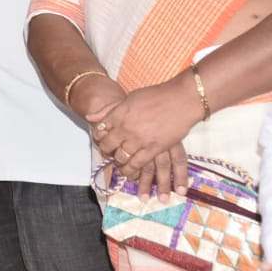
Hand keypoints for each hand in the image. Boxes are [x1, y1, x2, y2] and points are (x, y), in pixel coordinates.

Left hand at [88, 75, 198, 195]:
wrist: (181, 99)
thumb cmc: (156, 96)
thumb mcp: (129, 98)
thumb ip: (109, 109)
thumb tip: (90, 116)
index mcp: (118, 114)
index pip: (100, 130)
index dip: (99, 137)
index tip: (101, 141)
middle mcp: (126, 128)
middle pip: (109, 145)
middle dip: (107, 152)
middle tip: (109, 155)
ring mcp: (139, 139)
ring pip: (122, 157)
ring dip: (119, 163)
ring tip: (119, 166)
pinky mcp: (154, 148)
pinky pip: (139, 163)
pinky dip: (132, 170)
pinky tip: (131, 174)